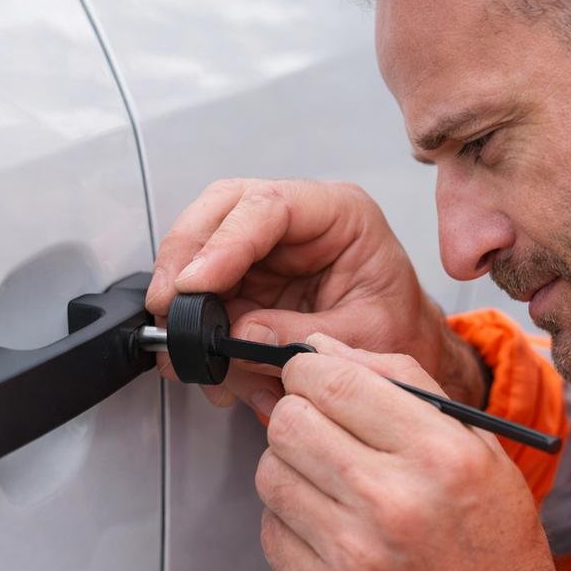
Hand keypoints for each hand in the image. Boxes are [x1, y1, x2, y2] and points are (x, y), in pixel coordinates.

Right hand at [144, 179, 485, 413]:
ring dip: (183, 298)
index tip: (192, 284)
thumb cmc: (398, 332)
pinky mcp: (249, 278)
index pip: (268, 207)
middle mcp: (298, 220)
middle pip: (221, 210)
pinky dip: (196, 327)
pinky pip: (205, 291)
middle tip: (167, 306)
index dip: (222, 244)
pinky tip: (207, 363)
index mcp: (341, 214)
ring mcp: (268, 247)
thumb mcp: (362, 338)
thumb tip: (239, 335)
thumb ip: (301, 334)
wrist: (403, 353)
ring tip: (188, 349)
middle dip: (185, 256)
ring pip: (201, 247)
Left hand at [256, 335, 557, 570]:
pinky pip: (272, 530)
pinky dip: (291, 519)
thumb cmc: (488, 537)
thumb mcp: (474, 444)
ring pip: (271, 473)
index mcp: (438, 455)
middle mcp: (392, 503)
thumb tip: (322, 349)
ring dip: (291, 465)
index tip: (310, 373)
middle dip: (296, 412)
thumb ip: (401, 382)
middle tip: (318, 423)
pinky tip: (329, 524)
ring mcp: (353, 556)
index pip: (336, 383)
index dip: (308, 367)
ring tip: (330, 479)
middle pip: (289, 423)